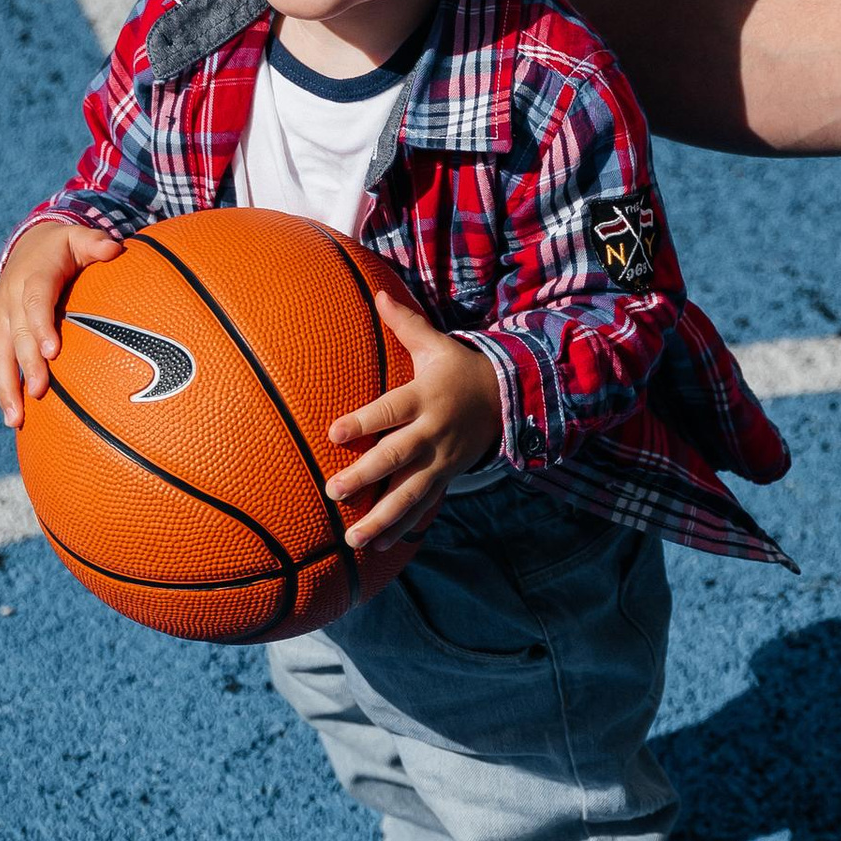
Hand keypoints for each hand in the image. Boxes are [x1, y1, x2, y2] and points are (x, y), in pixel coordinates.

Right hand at [0, 220, 121, 428]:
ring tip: (15, 419)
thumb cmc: (62, 248)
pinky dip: (2, 388)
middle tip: (38, 392)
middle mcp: (10, 298)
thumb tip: (115, 248)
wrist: (25, 245)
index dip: (41, 325)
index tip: (52, 352)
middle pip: (17, 334)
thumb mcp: (78, 238)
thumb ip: (95, 242)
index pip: (35, 301)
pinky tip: (13, 417)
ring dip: (5, 387)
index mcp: (32, 276)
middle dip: (26, 365)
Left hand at [327, 290, 502, 552]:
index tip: (334, 432)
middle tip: (333, 490)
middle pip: (397, 457)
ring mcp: (441, 461)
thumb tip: (377, 292)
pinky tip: (376, 548)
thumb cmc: (458, 369)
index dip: (364, 420)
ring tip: (351, 539)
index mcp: (426, 397)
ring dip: (381, 518)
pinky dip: (401, 529)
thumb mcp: (437, 344)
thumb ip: (404, 323)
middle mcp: (433, 433)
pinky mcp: (444, 479)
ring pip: (409, 494)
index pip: (391, 410)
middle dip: (366, 476)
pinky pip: (421, 508)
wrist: (507, 400)